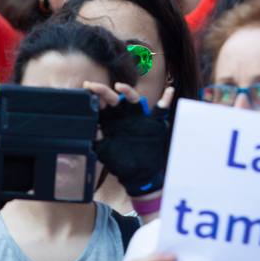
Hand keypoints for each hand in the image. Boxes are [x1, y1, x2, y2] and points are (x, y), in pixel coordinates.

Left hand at [87, 83, 174, 197]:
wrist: (138, 174)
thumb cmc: (120, 162)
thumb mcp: (104, 151)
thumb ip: (97, 140)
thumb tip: (91, 132)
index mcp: (111, 121)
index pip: (103, 107)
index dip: (96, 97)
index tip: (89, 89)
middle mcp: (123, 116)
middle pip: (114, 99)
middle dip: (103, 91)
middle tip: (92, 86)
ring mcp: (137, 118)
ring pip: (133, 99)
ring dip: (127, 91)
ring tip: (119, 86)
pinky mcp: (152, 123)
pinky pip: (162, 110)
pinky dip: (167, 99)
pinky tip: (170, 91)